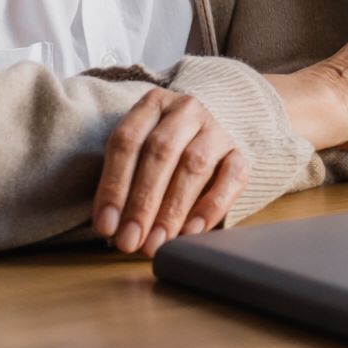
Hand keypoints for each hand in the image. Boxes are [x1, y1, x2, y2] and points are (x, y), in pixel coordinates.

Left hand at [94, 89, 248, 257]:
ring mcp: (217, 129)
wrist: (212, 129)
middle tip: (130, 241)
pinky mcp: (242, 151)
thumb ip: (124, 182)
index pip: (127, 141)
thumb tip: (112, 226)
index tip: (105, 226)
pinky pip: (232, 177)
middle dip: (142, 202)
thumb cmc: (163, 151)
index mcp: (153, 104)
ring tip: (156, 243)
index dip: (114, 185)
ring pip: (196, 165)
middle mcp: (187, 110)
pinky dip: (211, 207)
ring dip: (173, 209)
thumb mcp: (137, 151)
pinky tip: (191, 232)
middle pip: (161, 152)